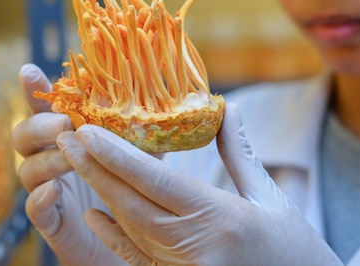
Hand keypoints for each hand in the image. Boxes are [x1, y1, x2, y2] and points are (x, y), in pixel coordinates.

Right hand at [12, 64, 123, 265]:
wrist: (133, 240)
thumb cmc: (131, 186)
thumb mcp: (136, 152)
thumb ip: (132, 128)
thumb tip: (147, 94)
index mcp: (65, 138)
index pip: (43, 109)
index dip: (32, 90)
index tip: (28, 71)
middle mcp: (49, 159)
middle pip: (23, 136)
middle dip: (40, 127)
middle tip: (64, 125)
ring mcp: (46, 190)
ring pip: (28, 169)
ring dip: (48, 160)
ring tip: (71, 159)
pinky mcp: (51, 221)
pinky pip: (34, 208)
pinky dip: (41, 198)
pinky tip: (55, 190)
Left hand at [56, 103, 342, 265]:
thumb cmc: (294, 250)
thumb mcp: (270, 198)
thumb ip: (240, 153)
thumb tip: (227, 107)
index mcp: (221, 220)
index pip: (156, 182)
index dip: (117, 155)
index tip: (86, 129)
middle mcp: (196, 249)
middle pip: (131, 204)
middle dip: (94, 169)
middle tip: (65, 136)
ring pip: (130, 229)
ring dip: (100, 194)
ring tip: (74, 162)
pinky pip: (137, 259)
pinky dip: (115, 236)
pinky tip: (95, 213)